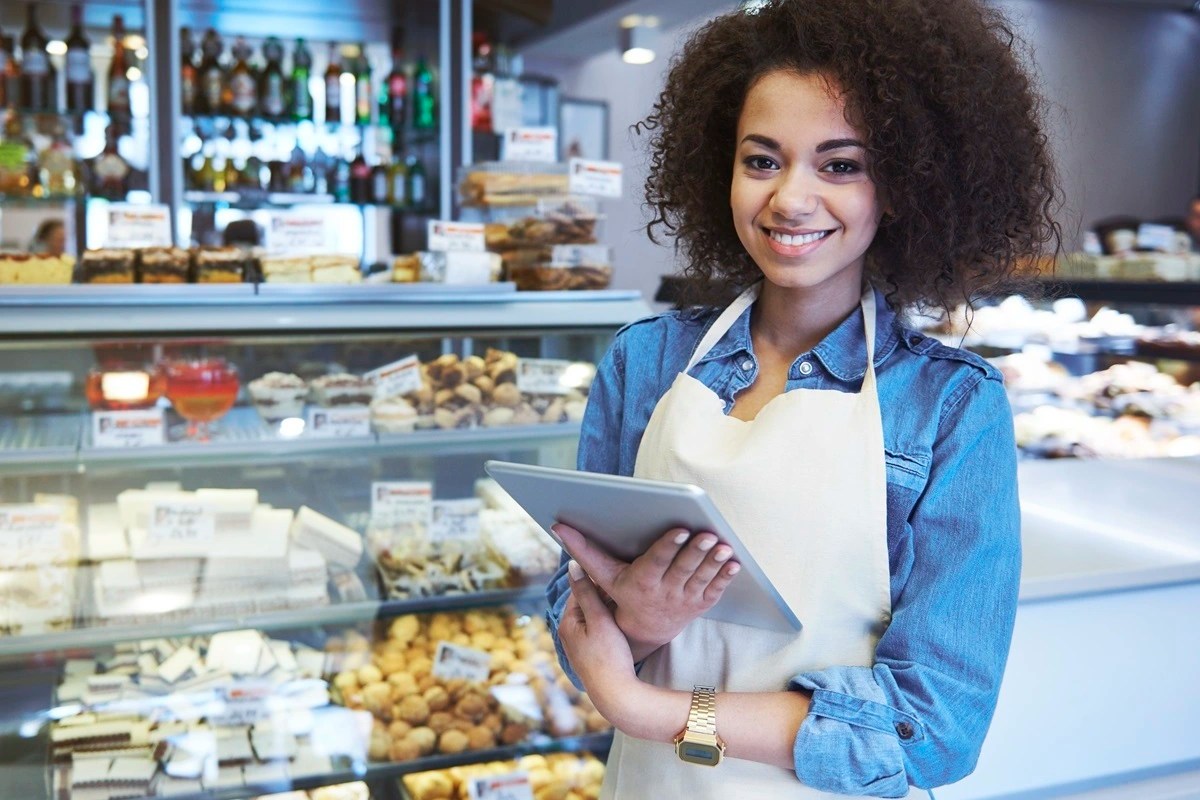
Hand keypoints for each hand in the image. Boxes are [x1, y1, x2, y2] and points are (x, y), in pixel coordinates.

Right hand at [553, 522, 740, 656]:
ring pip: (701, 579)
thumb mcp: (602, 575)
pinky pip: (715, 590)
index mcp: (641, 582)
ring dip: (714, 563)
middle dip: (696, 552)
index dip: (668, 547)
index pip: (656, 562)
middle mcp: (664, 592)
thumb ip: (584, 550)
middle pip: (682, 569)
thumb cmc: (622, 593)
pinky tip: (735, 563)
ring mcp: (684, 599)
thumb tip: (558, 525)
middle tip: (708, 535)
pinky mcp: (700, 603)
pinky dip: (726, 577)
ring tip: (724, 546)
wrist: (643, 632)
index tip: (680, 530)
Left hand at [557, 560, 639, 719]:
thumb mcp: (599, 620)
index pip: (579, 590)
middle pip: (586, 603)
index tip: (618, 574)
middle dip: (603, 594)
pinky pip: (598, 630)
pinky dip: (609, 622)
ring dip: (607, 608)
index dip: (599, 581)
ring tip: (627, 602)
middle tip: (626, 587)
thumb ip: (587, 592)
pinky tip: (623, 621)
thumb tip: (572, 565)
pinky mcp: (590, 654)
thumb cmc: (609, 656)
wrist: (616, 694)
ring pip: (594, 616)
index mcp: (567, 623)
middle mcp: (569, 633)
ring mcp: (579, 645)